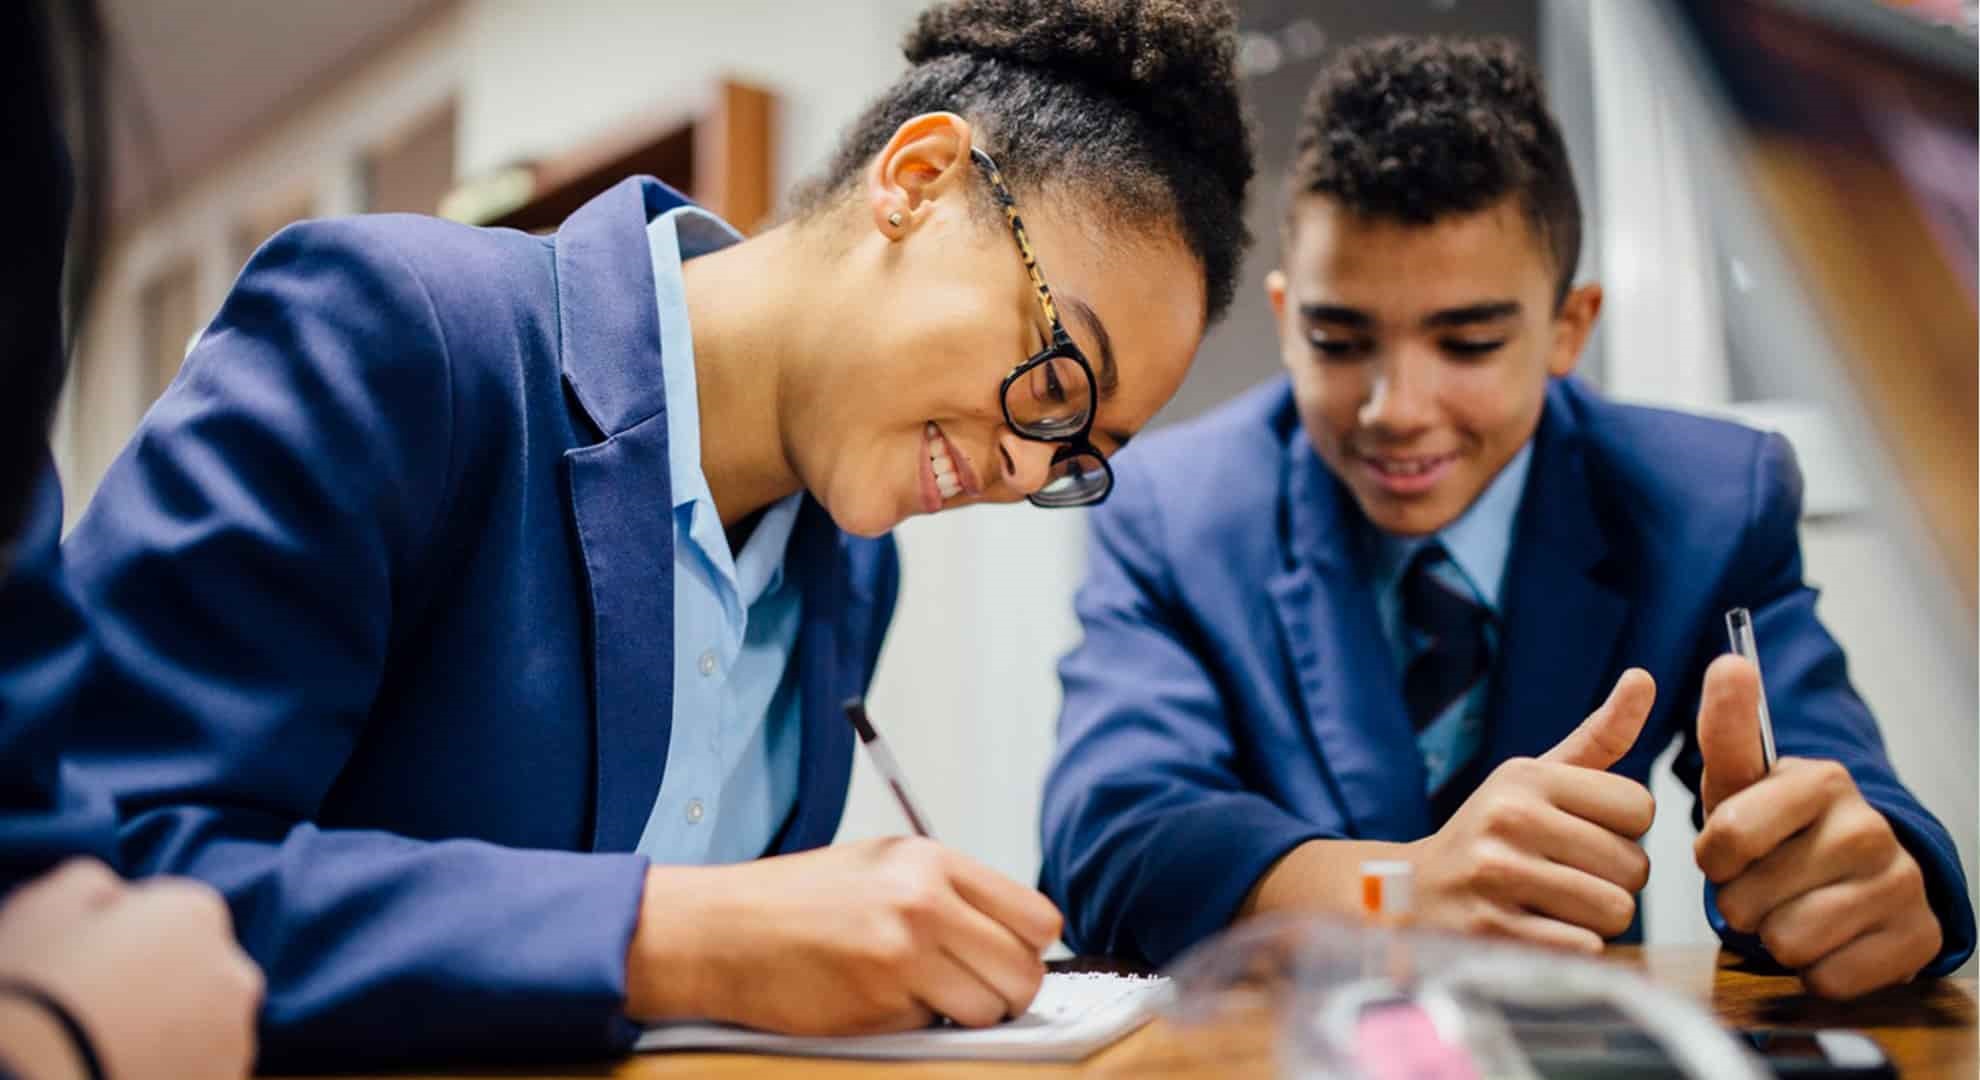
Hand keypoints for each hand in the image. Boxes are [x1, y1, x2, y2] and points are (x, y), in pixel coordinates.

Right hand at [0, 859, 262, 1079]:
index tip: (94, 961)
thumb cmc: (35, 985)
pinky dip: (176, 1069)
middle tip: (102, 1008)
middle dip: (163, 983)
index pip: (176, 914)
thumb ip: (95, 884)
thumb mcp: (47, 904)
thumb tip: (111, 895)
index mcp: (196, 914)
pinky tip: (125, 1068)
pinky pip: (201, 1069)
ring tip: (110, 1044)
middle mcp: (233, 973)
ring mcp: (233, 1040)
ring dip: (173, 1031)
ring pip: (206, 1026)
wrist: (30, 1074)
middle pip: (201, 969)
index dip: (131, 937)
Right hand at [626, 837, 1062, 1033]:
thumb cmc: (798, 899)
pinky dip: (915, 1025)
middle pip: (1024, 972)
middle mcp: (924, 903)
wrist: (722, 931)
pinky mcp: (879, 1006)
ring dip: (963, 1014)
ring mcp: (903, 956)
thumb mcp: (884, 865)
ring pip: (988, 1010)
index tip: (1009, 957)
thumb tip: (1016, 933)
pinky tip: (876, 1000)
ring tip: (919, 994)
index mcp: (932, 862)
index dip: (1030, 948)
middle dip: (1007, 992)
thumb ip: (950, 891)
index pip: (1037, 918)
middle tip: (973, 989)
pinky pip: (933, 1029)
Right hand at [1408, 669, 1657, 952]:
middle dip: (1614, 880)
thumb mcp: (1534, 778)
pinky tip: (1539, 929)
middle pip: (1634, 865)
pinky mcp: (1493, 931)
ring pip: (1614, 910)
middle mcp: (1509, 818)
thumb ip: (1599, 737)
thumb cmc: (1492, 833)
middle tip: (1568, 875)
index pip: (1640, 806)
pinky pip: (1584, 948)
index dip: (1623, 830)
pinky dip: (1575, 948)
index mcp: (1526, 777)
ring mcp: (1497, 876)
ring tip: (1554, 904)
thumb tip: (1644, 677)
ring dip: (1596, 918)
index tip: (1585, 833)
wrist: (1412, 893)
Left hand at [1693, 655, 1940, 997]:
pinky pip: (1827, 978)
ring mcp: (1900, 884)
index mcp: (1822, 780)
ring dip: (1774, 936)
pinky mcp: (1917, 939)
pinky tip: (1828, 937)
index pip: (1728, 836)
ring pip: (1787, 942)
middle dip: (1742, 900)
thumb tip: (1729, 661)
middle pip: (1748, 900)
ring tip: (1791, 907)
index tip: (1727, 849)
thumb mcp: (1741, 779)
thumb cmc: (1779, 824)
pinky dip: (1815, 968)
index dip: (1713, 857)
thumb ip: (1727, 726)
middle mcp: (1869, 827)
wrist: (1858, 873)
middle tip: (1764, 882)